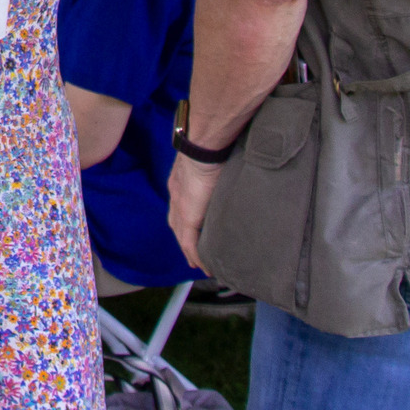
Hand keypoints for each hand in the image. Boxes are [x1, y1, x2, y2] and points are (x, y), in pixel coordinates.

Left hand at [166, 146, 222, 267]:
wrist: (204, 145)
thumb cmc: (213, 144)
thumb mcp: (213, 158)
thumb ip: (218, 165)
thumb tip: (233, 162)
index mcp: (181, 180)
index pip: (180, 204)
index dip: (184, 217)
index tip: (192, 228)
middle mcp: (176, 194)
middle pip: (176, 222)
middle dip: (183, 237)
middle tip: (192, 252)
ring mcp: (180, 205)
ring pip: (181, 234)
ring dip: (189, 249)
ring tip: (198, 263)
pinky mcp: (187, 216)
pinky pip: (189, 242)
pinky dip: (195, 254)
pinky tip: (201, 265)